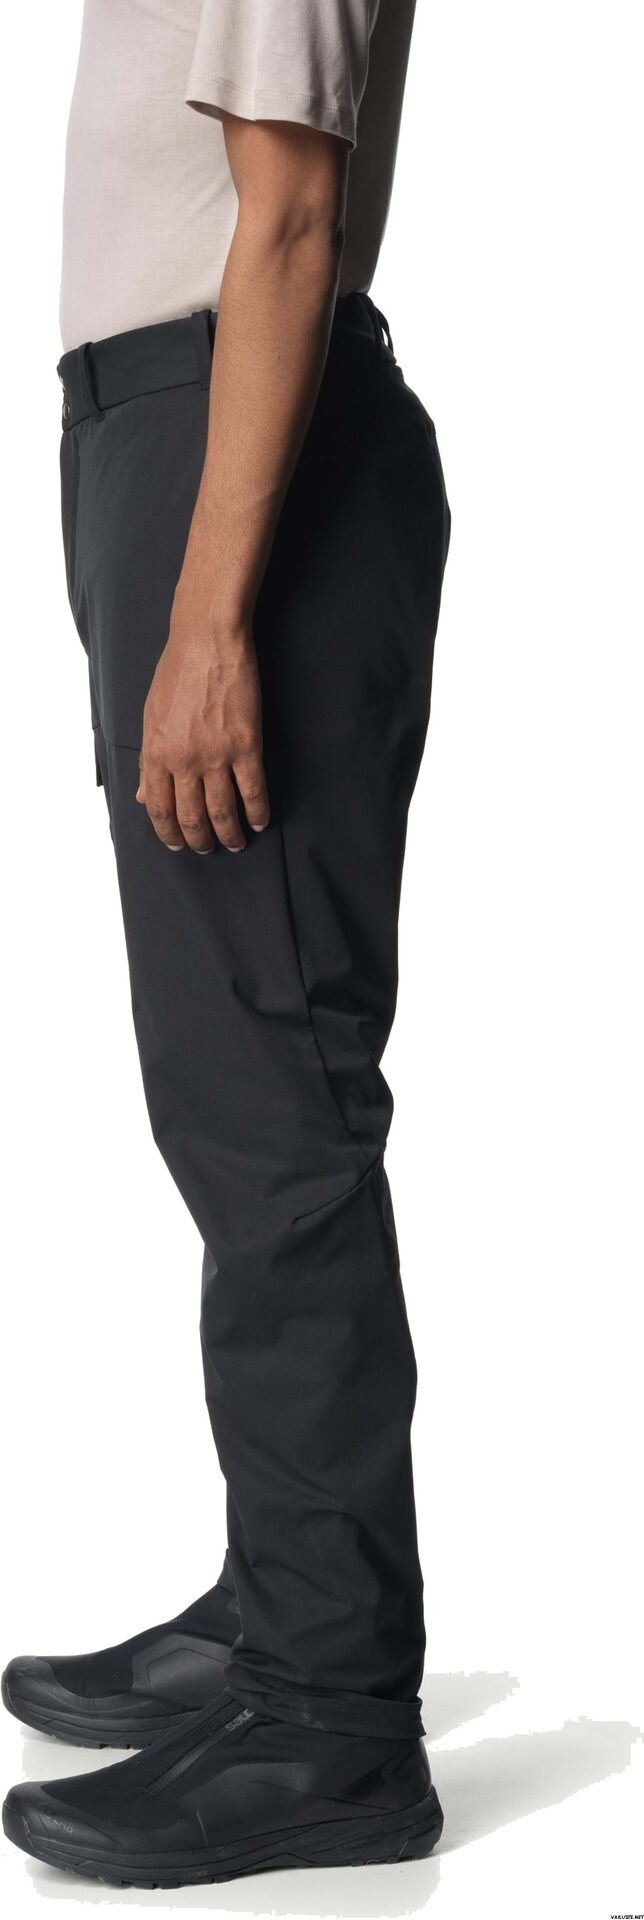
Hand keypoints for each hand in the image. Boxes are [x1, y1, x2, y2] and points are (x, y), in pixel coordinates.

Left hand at [137, 616, 269, 853]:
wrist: (207, 641)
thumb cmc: (176, 672)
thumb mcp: (151, 716)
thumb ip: (149, 759)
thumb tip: (143, 795)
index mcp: (156, 753)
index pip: (159, 808)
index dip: (168, 833)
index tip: (176, 845)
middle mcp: (183, 760)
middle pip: (191, 818)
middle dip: (199, 841)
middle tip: (207, 849)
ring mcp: (216, 755)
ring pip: (222, 812)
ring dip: (229, 835)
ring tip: (234, 844)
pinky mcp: (246, 746)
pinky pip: (252, 791)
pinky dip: (257, 813)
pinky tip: (259, 822)